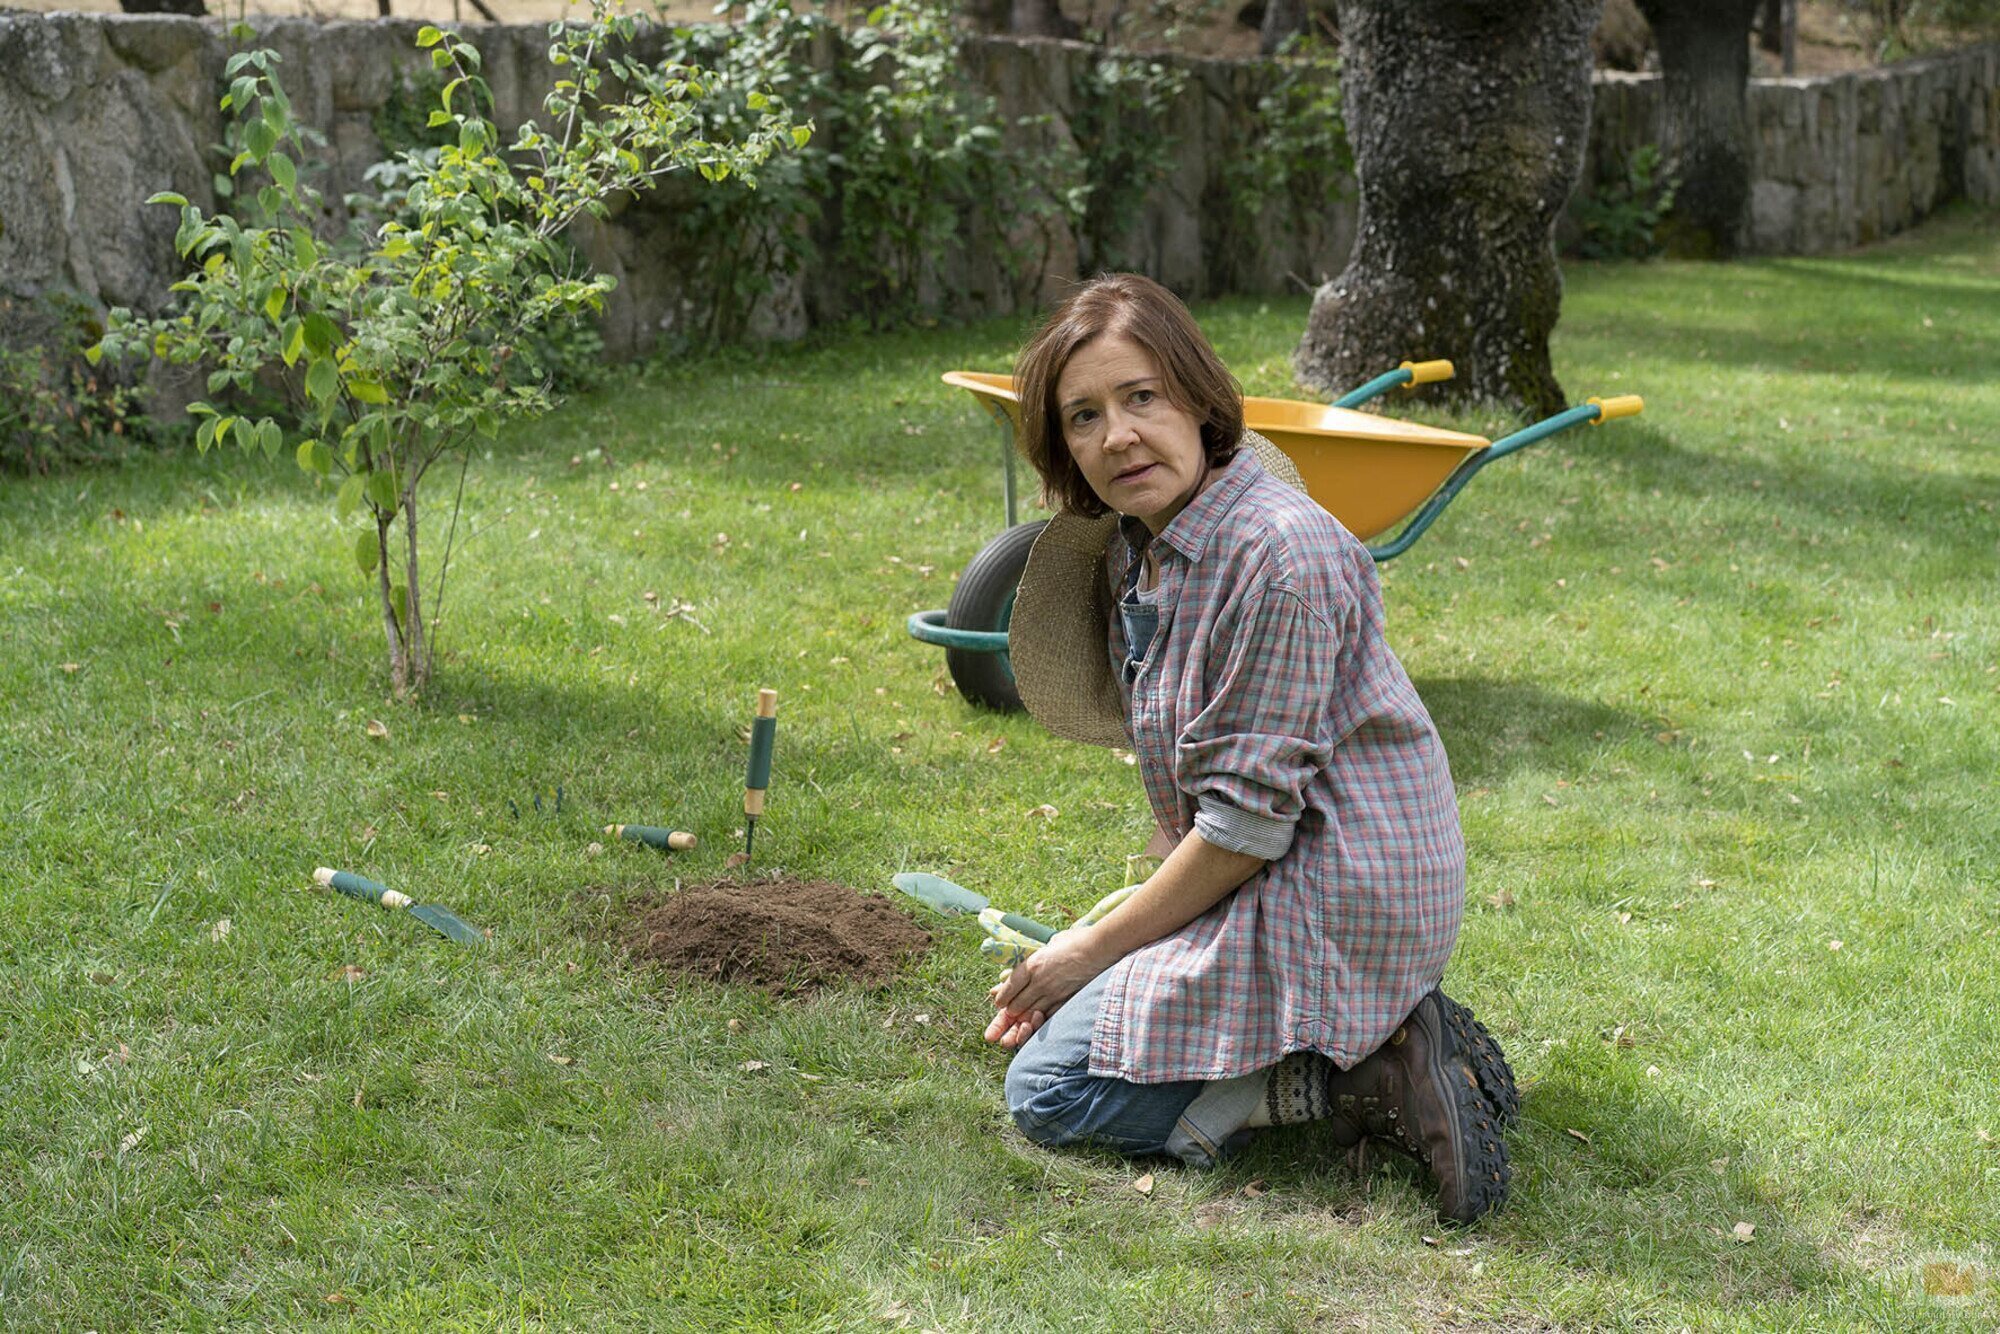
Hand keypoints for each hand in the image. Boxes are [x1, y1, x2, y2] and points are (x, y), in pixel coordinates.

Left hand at [982, 928, 1108, 1049]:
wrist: (1100, 948)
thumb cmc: (1075, 941)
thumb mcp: (1049, 945)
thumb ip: (1032, 959)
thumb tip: (1014, 971)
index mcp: (1032, 964)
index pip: (1009, 987)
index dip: (1002, 997)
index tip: (1000, 1002)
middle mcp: (1039, 981)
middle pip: (1016, 1005)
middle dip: (1010, 1011)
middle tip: (1009, 1012)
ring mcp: (1054, 993)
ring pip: (1030, 1014)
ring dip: (1023, 1018)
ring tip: (1021, 1018)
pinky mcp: (1066, 1001)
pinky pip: (1048, 1016)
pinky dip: (1041, 1019)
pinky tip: (1039, 1018)